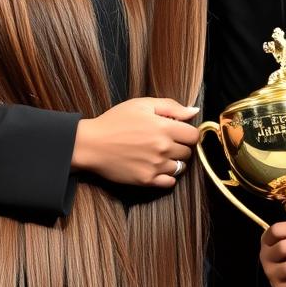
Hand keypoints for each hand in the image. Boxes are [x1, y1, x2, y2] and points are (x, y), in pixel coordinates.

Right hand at [72, 97, 199, 187]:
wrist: (91, 144)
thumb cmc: (115, 121)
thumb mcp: (142, 105)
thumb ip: (171, 106)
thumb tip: (193, 111)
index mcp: (165, 127)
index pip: (194, 136)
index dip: (188, 133)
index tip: (179, 133)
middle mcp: (163, 148)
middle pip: (187, 152)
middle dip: (180, 147)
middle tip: (165, 142)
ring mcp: (155, 166)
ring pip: (179, 167)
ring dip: (173, 161)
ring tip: (158, 154)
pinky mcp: (146, 180)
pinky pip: (169, 182)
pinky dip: (167, 176)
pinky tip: (155, 167)